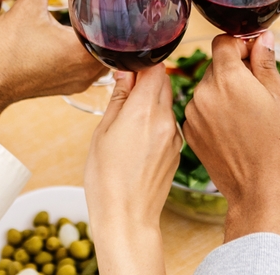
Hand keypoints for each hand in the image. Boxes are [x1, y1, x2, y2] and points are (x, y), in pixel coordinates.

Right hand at [0, 0, 104, 129]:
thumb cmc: (3, 53)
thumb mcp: (25, 9)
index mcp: (82, 52)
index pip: (115, 30)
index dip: (114, 12)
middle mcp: (86, 72)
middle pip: (111, 44)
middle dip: (106, 24)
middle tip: (102, 2)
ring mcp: (77, 82)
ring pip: (100, 57)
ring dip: (96, 40)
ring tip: (90, 17)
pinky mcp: (66, 86)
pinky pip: (86, 67)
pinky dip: (84, 53)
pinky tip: (75, 37)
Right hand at [84, 66, 179, 274]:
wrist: (127, 217)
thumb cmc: (107, 178)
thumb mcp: (102, 132)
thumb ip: (118, 98)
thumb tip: (125, 73)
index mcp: (144, 111)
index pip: (155, 68)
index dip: (141, 63)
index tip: (127, 68)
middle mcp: (165, 120)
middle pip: (164, 82)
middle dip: (147, 80)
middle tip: (125, 92)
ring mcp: (174, 136)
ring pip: (167, 103)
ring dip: (152, 101)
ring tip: (129, 121)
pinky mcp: (177, 151)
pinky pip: (169, 123)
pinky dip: (157, 122)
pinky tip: (139, 139)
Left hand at [183, 33, 279, 242]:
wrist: (262, 193)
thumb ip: (266, 64)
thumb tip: (262, 39)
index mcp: (227, 78)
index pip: (223, 42)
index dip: (241, 45)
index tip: (255, 56)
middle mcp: (203, 92)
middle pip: (216, 65)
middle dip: (236, 71)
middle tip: (259, 92)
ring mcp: (193, 114)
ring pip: (208, 88)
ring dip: (225, 92)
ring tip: (249, 115)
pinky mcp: (190, 133)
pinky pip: (202, 109)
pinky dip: (215, 112)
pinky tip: (235, 129)